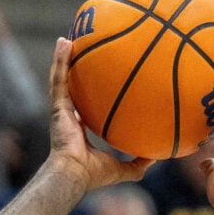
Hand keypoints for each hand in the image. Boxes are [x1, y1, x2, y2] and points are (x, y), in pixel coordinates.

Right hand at [45, 38, 152, 190]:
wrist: (74, 174)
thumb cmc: (93, 175)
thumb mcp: (122, 169)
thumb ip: (138, 163)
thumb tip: (157, 157)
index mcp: (79, 131)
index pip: (84, 109)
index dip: (88, 97)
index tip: (95, 85)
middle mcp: (68, 118)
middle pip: (72, 89)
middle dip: (73, 72)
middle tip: (80, 54)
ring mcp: (60, 111)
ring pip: (61, 79)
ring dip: (64, 58)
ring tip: (68, 39)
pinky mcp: (56, 106)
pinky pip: (59, 78)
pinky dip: (60, 59)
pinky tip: (64, 42)